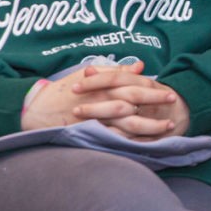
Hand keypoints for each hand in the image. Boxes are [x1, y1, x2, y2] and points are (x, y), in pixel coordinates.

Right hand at [21, 60, 190, 140]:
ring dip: (150, 127)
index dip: (151, 90)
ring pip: (128, 125)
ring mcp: (96, 120)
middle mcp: (100, 102)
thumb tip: (139, 66)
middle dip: (155, 105)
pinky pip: (115, 140)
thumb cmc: (64, 90)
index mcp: (101, 86)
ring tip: (167, 127)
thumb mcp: (87, 75)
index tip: (169, 92)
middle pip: (133, 104)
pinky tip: (147, 144)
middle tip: (174, 106)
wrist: (36, 110)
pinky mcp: (91, 134)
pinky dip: (133, 143)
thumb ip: (115, 71)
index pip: (131, 86)